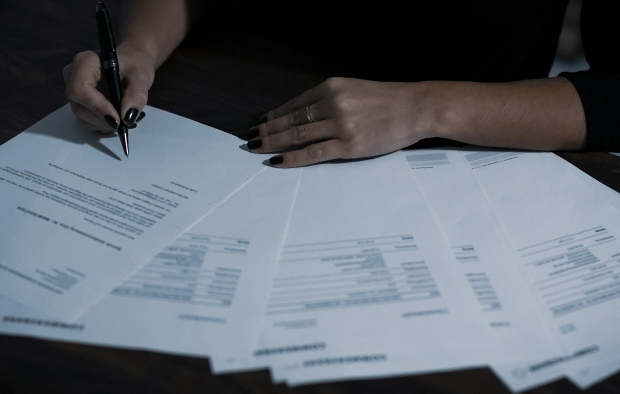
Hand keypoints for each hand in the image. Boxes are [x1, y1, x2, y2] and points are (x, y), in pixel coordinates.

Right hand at [63, 45, 153, 131]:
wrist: (132, 65)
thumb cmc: (135, 64)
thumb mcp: (141, 76)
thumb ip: (136, 95)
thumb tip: (128, 118)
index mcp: (84, 62)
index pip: (80, 89)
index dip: (97, 107)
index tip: (118, 119)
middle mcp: (73, 77)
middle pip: (79, 107)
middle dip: (104, 119)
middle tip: (127, 122)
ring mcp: (74, 92)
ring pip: (83, 118)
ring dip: (106, 124)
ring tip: (125, 118)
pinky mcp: (80, 104)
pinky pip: (87, 122)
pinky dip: (104, 125)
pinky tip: (118, 118)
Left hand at [245, 77, 426, 166]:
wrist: (416, 108)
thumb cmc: (387, 100)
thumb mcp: (354, 90)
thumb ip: (330, 100)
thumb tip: (303, 116)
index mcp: (331, 87)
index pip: (294, 104)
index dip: (273, 115)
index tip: (259, 123)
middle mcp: (332, 103)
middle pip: (290, 120)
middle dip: (266, 131)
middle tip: (249, 139)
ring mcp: (340, 125)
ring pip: (297, 136)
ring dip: (273, 143)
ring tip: (257, 149)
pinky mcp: (349, 145)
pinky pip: (313, 153)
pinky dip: (292, 158)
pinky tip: (277, 161)